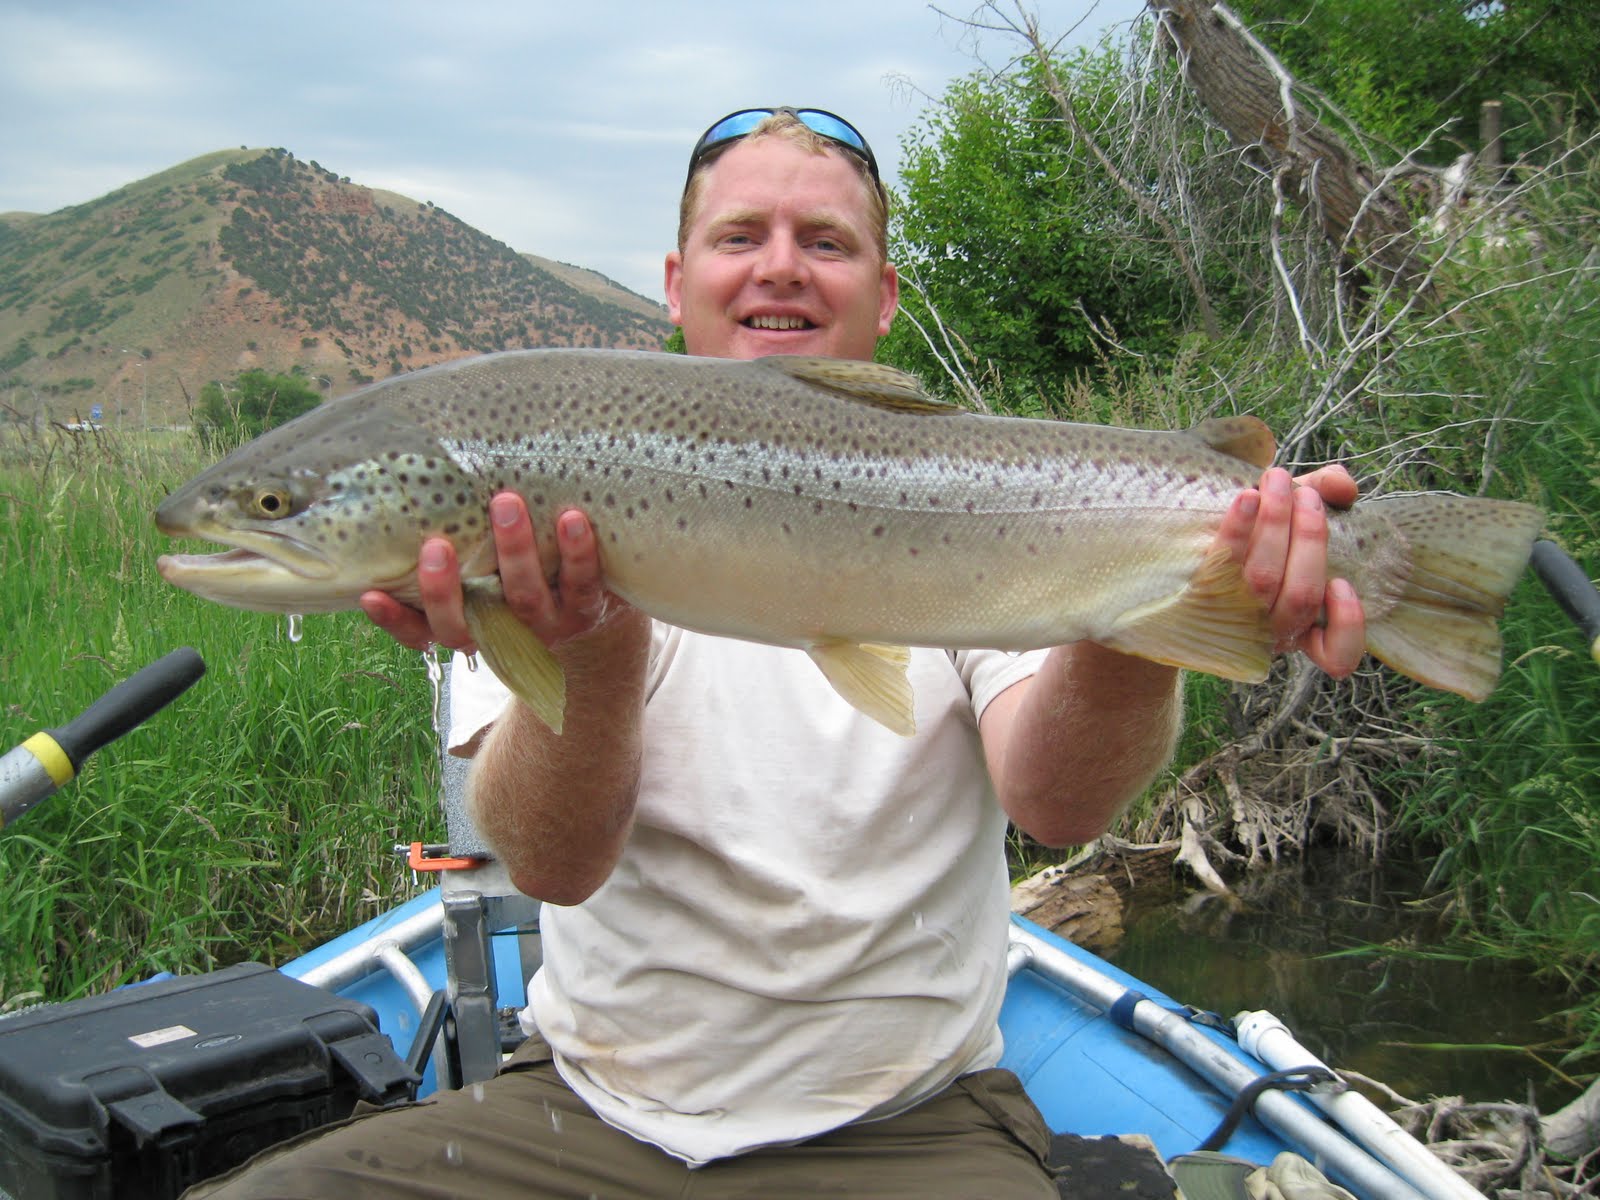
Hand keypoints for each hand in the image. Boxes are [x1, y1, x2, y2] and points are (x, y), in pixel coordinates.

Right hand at [359, 493, 623, 652]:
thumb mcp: (477, 563)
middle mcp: (500, 632)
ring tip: (506, 501)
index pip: (419, 632)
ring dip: (514, 550)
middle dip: (445, 588)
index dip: (394, 620)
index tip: (370, 593)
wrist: (588, 600)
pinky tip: (571, 518)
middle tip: (436, 544)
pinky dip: (577, 552)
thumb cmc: (512, 569)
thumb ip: (448, 537)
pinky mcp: (587, 609)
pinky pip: (582, 584)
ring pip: (524, 597)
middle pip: (465, 622)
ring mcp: (545, 625)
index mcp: (464, 625)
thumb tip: (395, 478)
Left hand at [1214, 465, 1365, 676]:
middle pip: (1301, 596)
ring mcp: (1232, 617)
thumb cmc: (1250, 540)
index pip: (1337, 656)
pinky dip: (1237, 528)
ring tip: (1278, 481)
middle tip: (1305, 494)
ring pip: (1264, 579)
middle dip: (1310, 537)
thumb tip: (1345, 488)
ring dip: (1276, 524)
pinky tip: (1247, 497)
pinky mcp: (1198, 595)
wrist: (1171, 564)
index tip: (1342, 584)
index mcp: (1300, 626)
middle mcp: (1269, 631)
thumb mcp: (1291, 520)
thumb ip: (1324, 495)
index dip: (1348, 625)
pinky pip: (1220, 564)